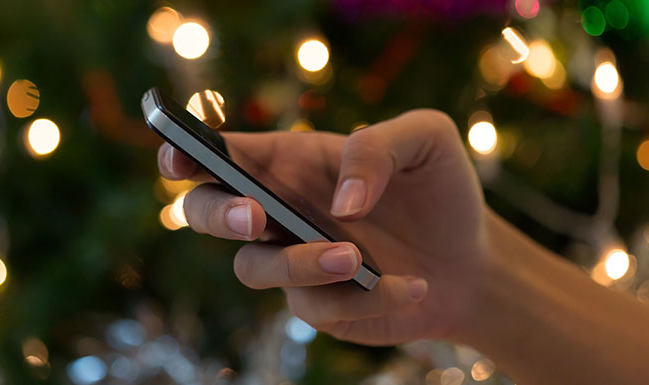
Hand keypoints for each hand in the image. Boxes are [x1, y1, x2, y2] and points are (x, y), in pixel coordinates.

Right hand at [157, 110, 486, 344]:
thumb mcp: (426, 141)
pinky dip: (365, 298)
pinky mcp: (319, 304)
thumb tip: (341, 204)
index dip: (186, 155)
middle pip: (205, 212)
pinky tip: (408, 285)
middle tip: (254, 217)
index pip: (222, 155)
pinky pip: (317, 307)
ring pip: (253, 268)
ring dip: (297, 264)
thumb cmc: (439, 189)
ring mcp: (294, 260)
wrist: (472, 259)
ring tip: (352, 258)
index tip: (176, 159)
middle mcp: (280, 210)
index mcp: (291, 162)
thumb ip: (377, 148)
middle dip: (216, 214)